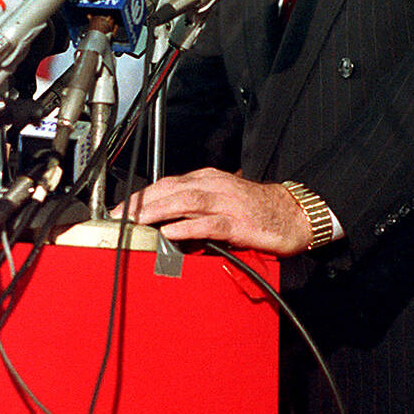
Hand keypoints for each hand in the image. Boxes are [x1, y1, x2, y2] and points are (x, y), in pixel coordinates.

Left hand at [110, 167, 312, 254]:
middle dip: (141, 202)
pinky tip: (170, 233)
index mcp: (210, 179)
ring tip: (136, 221)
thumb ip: (198, 206)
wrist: (295, 213)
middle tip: (118, 216)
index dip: (142, 195)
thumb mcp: (225, 199)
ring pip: (185, 202)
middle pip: (171, 189)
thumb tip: (168, 220)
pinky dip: (187, 227)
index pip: (169, 183)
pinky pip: (208, 224)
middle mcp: (216, 187)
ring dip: (157, 211)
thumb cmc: (259, 209)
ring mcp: (228, 204)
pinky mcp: (239, 223)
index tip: (121, 208)